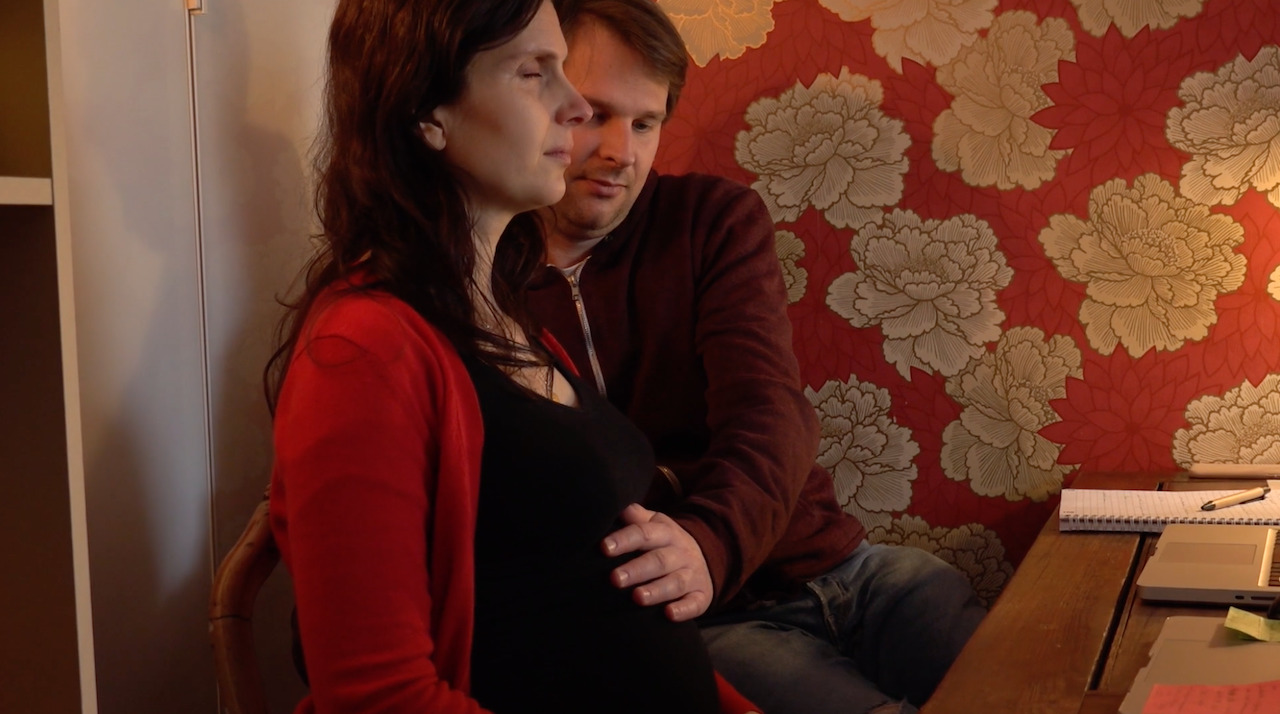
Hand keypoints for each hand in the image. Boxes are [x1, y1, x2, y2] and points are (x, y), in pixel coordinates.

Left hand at [601, 503, 713, 621]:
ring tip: (637, 598)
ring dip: (657, 590)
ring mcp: (693, 575)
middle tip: (614, 579)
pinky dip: (684, 610)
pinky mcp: (702, 596)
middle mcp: (681, 553)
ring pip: (676, 582)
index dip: (624, 540)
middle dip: (636, 570)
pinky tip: (669, 615)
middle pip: (658, 560)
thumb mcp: (655, 524)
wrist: (705, 557)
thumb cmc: (665, 543)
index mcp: (666, 533)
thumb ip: (637, 517)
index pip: (644, 533)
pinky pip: (695, 603)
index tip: (604, 548)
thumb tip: (618, 507)